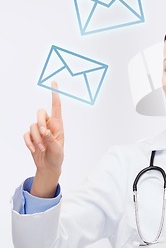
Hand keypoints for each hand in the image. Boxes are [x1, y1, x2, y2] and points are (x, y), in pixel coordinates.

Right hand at [23, 82, 64, 197]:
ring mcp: (38, 130)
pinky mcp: (31, 136)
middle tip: (44, 135)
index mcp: (58, 125)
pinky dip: (28, 142)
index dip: (55, 94)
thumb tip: (45, 130)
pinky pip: (25, 134)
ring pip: (32, 125)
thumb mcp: (57, 150)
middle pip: (40, 112)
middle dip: (40, 123)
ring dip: (36, 138)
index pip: (56, 106)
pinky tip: (33, 150)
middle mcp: (48, 124)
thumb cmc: (57, 156)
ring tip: (41, 148)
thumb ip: (51, 140)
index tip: (54, 82)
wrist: (48, 166)